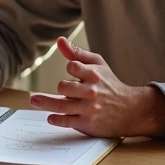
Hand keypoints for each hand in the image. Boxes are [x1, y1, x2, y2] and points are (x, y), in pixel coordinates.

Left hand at [28, 37, 164, 138]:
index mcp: (95, 75)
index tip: (73, 71)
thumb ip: (78, 53)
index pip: (73, 67)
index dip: (70, 68)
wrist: (130, 110)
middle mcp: (91, 92)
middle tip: (68, 90)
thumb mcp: (98, 65)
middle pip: (64, 87)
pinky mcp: (87, 123)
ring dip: (45, 102)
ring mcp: (88, 109)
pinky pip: (67, 121)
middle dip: (62, 87)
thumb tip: (59, 41)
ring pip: (61, 105)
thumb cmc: (110, 84)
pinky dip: (57, 119)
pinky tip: (50, 117)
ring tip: (34, 100)